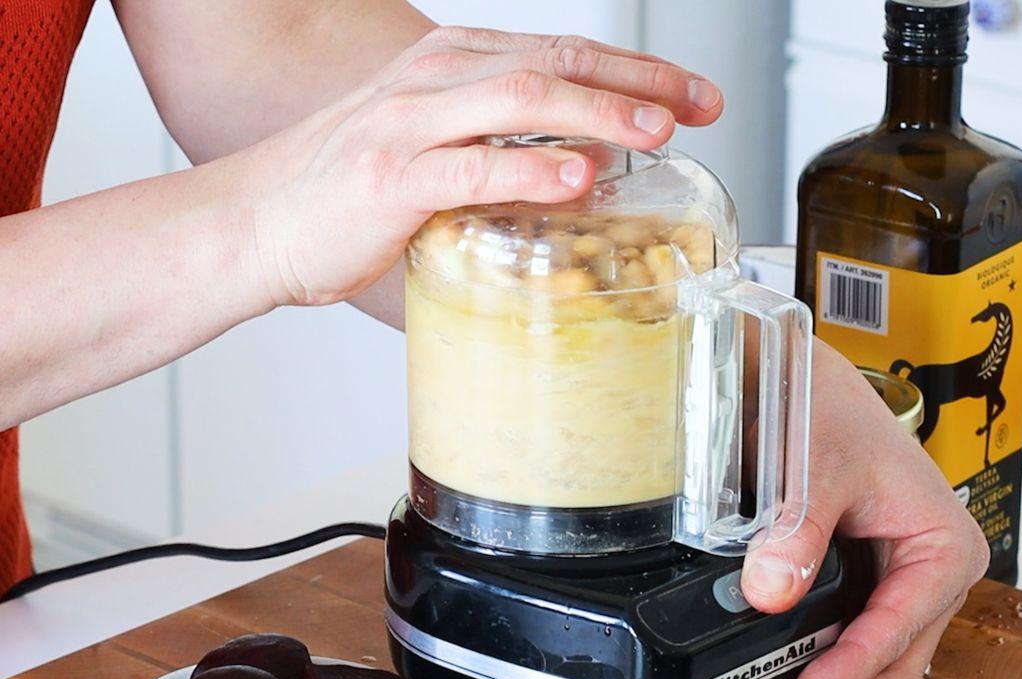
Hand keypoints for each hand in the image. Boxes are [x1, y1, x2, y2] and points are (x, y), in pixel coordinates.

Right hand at [232, 26, 723, 306]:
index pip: (560, 53)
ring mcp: (410, 125)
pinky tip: (577, 176)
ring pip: (520, 99)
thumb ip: (499, 146)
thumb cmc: (347, 191)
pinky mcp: (390, 178)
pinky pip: (470, 168)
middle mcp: (434, 80)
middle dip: (638, 81)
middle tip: (701, 105)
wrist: (259, 222)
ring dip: (598, 112)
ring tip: (657, 132)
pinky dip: (529, 170)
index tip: (694, 95)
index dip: (636, 71)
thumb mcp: (433, 146)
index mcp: (451, 66)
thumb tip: (578, 167)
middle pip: (554, 63)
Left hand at [740, 339, 988, 678]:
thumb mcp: (815, 465)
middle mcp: (935, 575)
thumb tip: (772, 590)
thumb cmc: (831, 412)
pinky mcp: (877, 592)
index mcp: (944, 546)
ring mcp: (907, 589)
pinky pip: (877, 656)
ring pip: (895, 673)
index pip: (901, 629)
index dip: (852, 670)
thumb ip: (797, 530)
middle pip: (904, 667)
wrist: (809, 387)